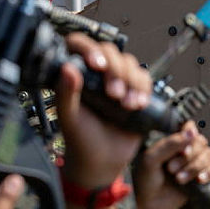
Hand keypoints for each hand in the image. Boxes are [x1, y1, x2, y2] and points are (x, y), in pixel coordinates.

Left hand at [56, 33, 151, 188]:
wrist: (102, 162)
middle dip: (116, 71)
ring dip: (132, 82)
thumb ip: (65, 93)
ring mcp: (116, 81)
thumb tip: (67, 68)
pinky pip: (144, 78)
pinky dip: (144, 89)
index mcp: (75, 76)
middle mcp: (96, 74)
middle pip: (110, 51)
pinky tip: (137, 105)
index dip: (89, 49)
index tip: (97, 66)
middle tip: (113, 95)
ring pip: (129, 63)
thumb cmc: (80, 141)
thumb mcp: (69, 117)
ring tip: (126, 105)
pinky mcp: (133, 91)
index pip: (80, 45)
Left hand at [133, 121, 209, 208]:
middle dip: (188, 156)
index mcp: (172, 141)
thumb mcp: (151, 159)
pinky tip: (198, 180)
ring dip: (194, 167)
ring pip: (208, 155)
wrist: (148, 204)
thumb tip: (190, 132)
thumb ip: (169, 144)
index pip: (188, 127)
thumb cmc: (145, 180)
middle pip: (201, 142)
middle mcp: (184, 149)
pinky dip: (207, 174)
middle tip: (171, 168)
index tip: (184, 146)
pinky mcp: (200, 176)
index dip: (190, 134)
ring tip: (179, 178)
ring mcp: (193, 162)